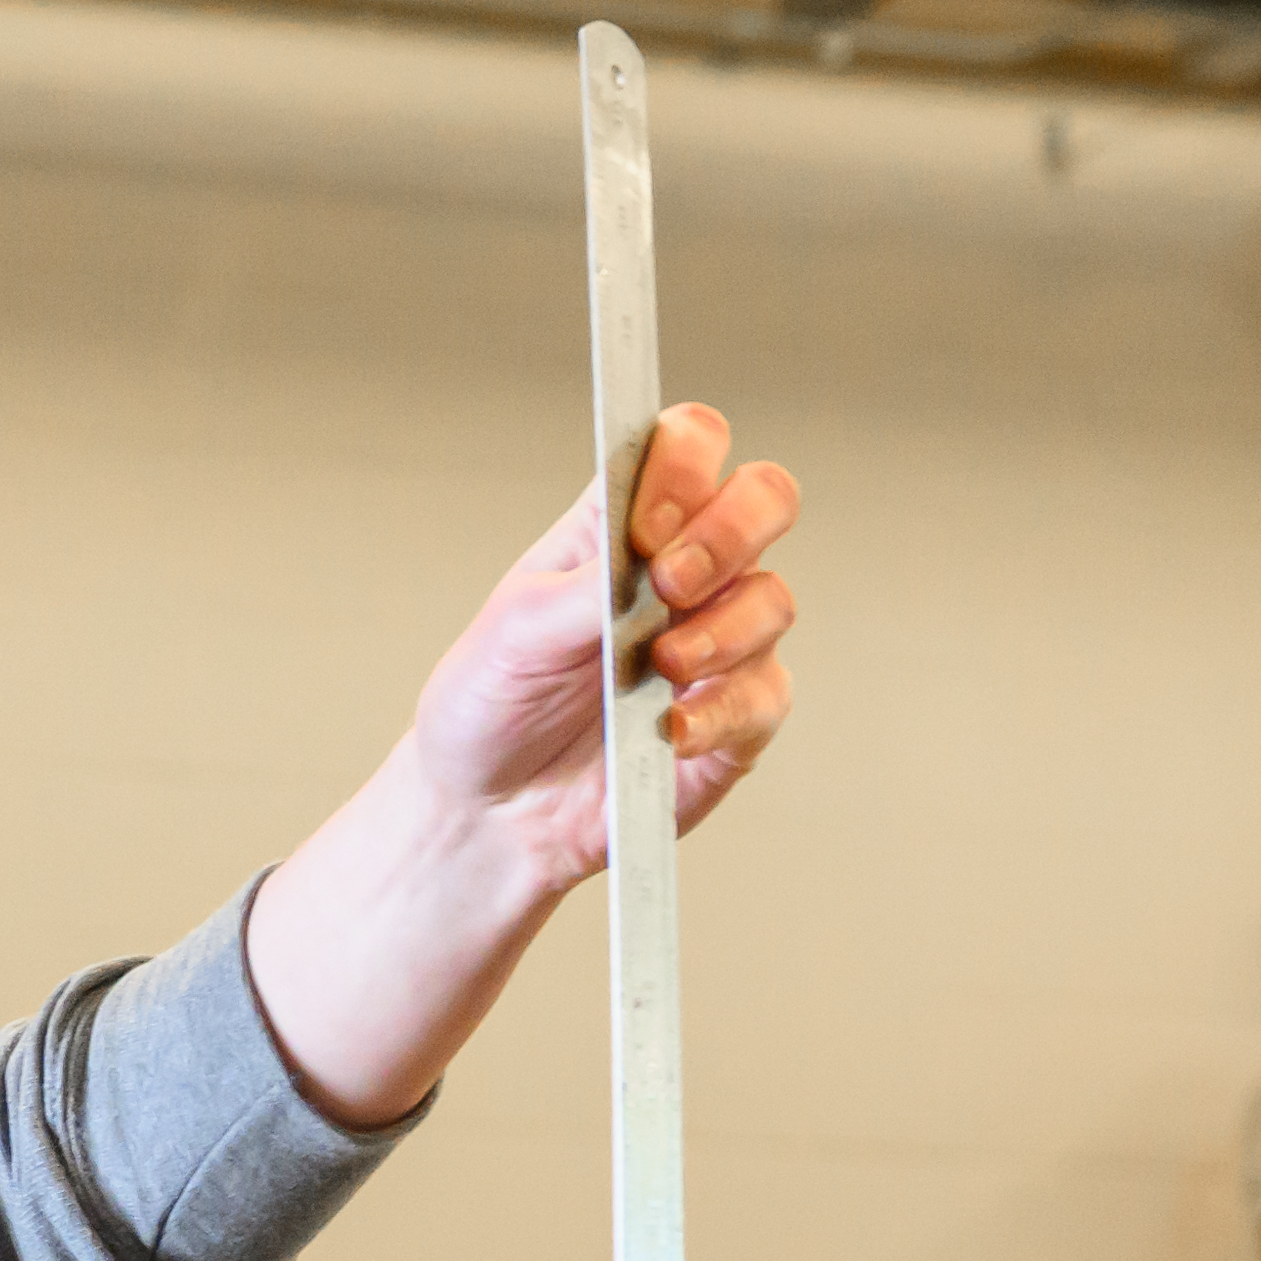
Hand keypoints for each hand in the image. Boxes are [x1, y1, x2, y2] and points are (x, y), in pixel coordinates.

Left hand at [244, 405, 808, 1127]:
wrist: (488, 814)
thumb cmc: (491, 708)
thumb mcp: (510, 634)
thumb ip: (582, 587)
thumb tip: (638, 557)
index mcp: (622, 530)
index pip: (689, 447)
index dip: (686, 466)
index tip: (645, 524)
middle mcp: (684, 574)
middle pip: (765, 500)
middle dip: (729, 533)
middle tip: (669, 583)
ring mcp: (718, 642)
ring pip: (773, 598)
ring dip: (719, 629)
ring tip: (657, 664)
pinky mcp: (736, 716)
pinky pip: (767, 695)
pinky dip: (721, 710)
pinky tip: (672, 728)